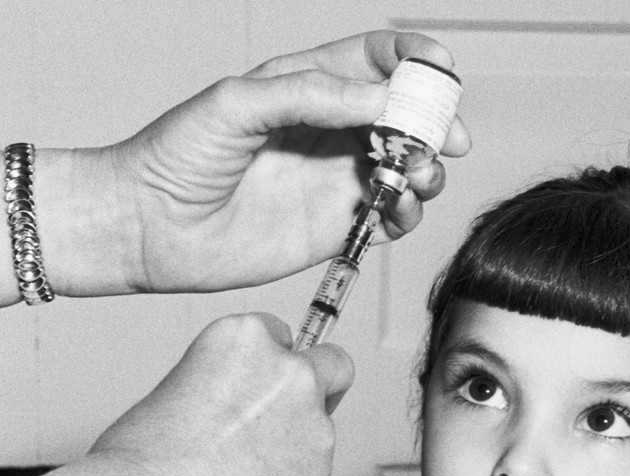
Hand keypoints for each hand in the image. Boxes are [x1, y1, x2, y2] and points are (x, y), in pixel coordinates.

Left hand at [39, 30, 470, 297]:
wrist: (149, 226)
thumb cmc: (177, 156)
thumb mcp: (239, 104)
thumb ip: (311, 95)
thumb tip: (380, 102)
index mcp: (306, 87)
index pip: (373, 61)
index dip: (412, 61)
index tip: (441, 70)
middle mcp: (329, 131)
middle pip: (404, 116)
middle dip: (434, 122)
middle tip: (446, 138)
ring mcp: (337, 180)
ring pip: (408, 167)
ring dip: (427, 169)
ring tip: (417, 176)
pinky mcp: (338, 227)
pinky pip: (393, 216)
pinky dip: (409, 211)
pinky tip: (399, 207)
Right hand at [85, 313, 345, 475]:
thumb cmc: (146, 459)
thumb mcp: (179, 386)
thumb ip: (230, 385)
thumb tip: (246, 406)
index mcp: (246, 339)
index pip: (281, 335)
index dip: (268, 363)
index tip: (258, 383)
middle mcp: (291, 374)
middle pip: (333, 365)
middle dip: (321, 384)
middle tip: (291, 413)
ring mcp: (315, 425)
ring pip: (321, 429)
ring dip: (296, 444)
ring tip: (241, 473)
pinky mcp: (323, 475)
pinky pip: (312, 475)